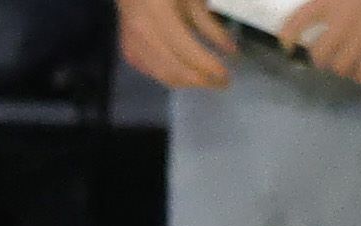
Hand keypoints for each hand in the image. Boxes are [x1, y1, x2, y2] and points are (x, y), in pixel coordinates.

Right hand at [119, 0, 234, 85]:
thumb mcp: (192, 1)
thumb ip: (211, 26)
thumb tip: (230, 51)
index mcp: (161, 16)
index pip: (190, 53)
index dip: (210, 68)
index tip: (226, 76)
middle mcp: (144, 34)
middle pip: (177, 70)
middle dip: (201, 80)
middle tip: (220, 83)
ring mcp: (134, 46)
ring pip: (164, 76)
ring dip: (188, 81)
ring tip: (205, 79)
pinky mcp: (129, 53)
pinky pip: (153, 73)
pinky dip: (171, 76)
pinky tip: (183, 72)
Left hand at [280, 0, 360, 82]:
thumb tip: (321, 10)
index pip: (298, 21)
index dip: (288, 35)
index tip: (287, 45)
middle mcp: (343, 21)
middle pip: (318, 54)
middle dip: (320, 58)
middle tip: (326, 57)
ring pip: (340, 67)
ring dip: (341, 68)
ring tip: (347, 63)